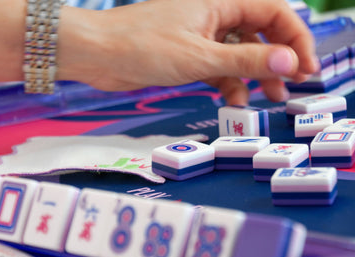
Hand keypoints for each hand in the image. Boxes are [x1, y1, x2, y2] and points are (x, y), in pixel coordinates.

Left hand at [57, 0, 319, 104]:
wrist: (96, 54)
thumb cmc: (141, 46)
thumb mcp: (200, 57)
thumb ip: (245, 61)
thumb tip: (288, 63)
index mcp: (221, 1)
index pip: (274, 12)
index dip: (295, 38)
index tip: (306, 67)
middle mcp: (213, 15)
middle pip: (259, 34)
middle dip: (276, 60)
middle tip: (290, 88)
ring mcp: (199, 36)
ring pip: (238, 54)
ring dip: (252, 76)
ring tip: (266, 100)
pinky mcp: (186, 56)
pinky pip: (217, 68)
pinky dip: (227, 84)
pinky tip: (232, 101)